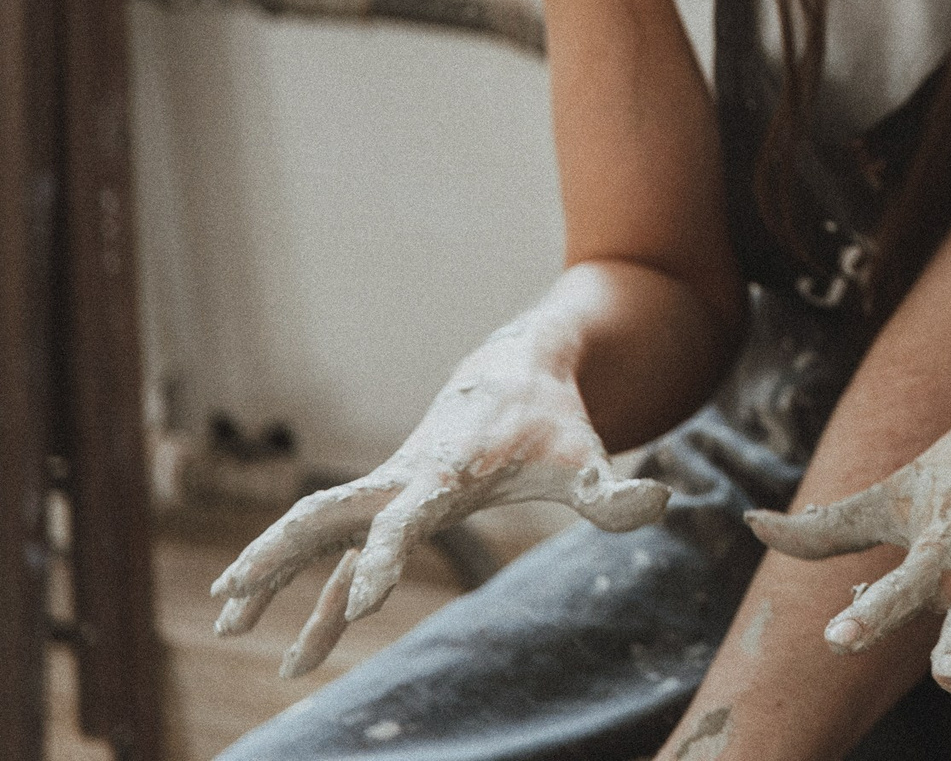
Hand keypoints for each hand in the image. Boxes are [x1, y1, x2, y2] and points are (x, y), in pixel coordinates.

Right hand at [208, 318, 668, 676]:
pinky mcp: (389, 502)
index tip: (367, 607)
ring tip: (229, 624)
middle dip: (279, 560)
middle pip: (325, 519)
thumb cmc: (553, 417)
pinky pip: (340, 556)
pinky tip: (295, 648)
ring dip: (272, 574)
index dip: (386, 559)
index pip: (403, 521)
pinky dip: (313, 593)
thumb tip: (659, 504)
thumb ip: (613, 489)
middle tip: (232, 603)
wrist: (517, 366)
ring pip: (316, 534)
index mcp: (443, 473)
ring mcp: (388, 490)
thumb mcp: (586, 452)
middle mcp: (402, 479)